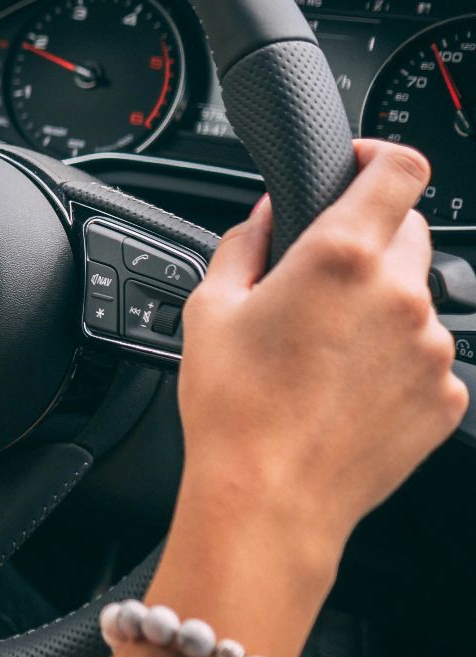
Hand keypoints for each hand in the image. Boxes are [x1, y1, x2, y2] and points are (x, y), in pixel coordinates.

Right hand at [92, 141, 466, 656]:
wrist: (270, 500)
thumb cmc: (233, 409)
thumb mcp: (210, 308)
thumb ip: (246, 243)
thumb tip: (269, 215)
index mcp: (341, 257)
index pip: (400, 169)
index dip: (380, 156)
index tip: (359, 167)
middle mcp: (400, 295)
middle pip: (409, 230)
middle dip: (370, 238)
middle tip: (320, 278)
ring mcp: (431, 348)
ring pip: (417, 298)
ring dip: (380, 305)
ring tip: (324, 351)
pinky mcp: (447, 396)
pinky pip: (427, 357)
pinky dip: (394, 360)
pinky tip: (345, 389)